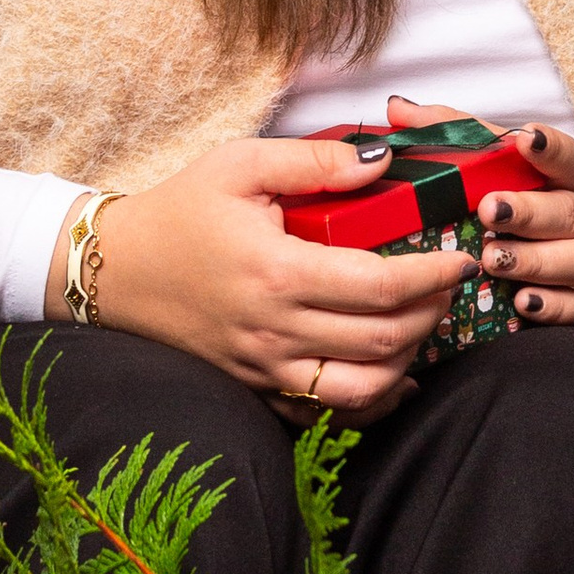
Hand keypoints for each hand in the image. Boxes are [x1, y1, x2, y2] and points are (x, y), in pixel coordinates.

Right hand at [43, 136, 474, 416]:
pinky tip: (393, 373)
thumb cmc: (178, 213)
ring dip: (407, 360)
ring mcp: (263, 368)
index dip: (433, 276)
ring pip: (361, 388)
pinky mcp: (255, 388)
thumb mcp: (240, 165)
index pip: (380, 287)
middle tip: (449, 285)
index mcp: (276, 273)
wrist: (114, 271)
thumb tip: (383, 159)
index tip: (458, 259)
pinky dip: (370, 400)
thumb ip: (316, 160)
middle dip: (432, 313)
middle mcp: (273, 330)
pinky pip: (325, 413)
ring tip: (423, 323)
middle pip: (382, 339)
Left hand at [382, 97, 573, 326]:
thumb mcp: (509, 169)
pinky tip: (522, 303)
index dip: (548, 148)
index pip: (567, 157)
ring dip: (534, 260)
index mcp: (570, 178)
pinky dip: (553, 306)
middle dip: (528, 212)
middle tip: (489, 211)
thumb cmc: (543, 204)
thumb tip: (398, 109)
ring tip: (492, 260)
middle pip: (567, 211)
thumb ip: (459, 137)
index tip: (525, 139)